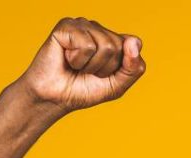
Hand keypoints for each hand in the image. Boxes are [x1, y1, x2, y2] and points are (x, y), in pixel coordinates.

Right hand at [15, 17, 145, 113]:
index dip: (123, 65)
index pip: (135, 43)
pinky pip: (87, 46)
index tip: (105, 74)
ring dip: (91, 66)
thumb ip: (134, 67)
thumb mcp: (117, 85)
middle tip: (87, 72)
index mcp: (112, 38)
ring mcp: (82, 25)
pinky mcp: (66, 26)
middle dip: (105, 68)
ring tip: (77, 66)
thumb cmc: (83, 90)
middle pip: (119, 46)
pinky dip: (78, 60)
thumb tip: (134, 41)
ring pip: (106, 46)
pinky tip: (67, 59)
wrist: (55, 98)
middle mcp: (98, 28)